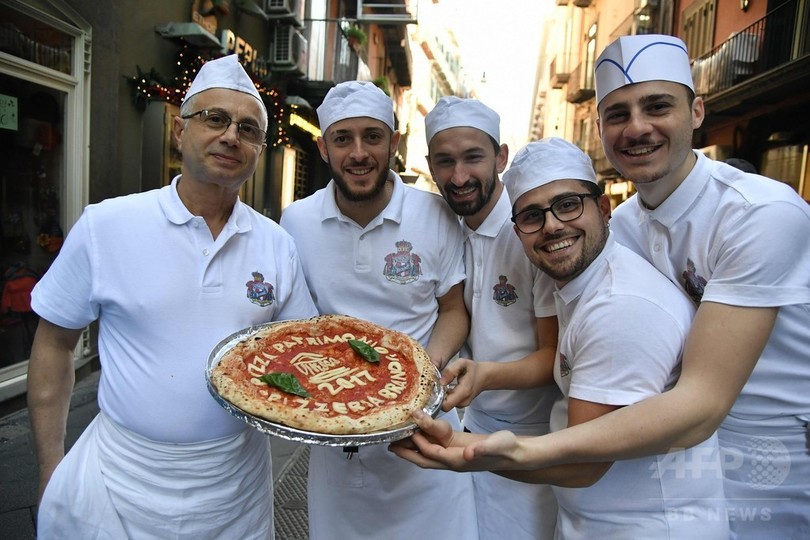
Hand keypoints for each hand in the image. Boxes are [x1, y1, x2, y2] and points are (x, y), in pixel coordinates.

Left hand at [389, 410, 523, 471]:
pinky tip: (418, 431)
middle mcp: (453, 461)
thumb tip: (468, 453)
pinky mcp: (455, 449)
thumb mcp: (498, 444)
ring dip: (412, 448)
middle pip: (424, 460)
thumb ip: (484, 449)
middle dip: (406, 453)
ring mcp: (453, 456)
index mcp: (460, 460)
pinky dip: (423, 442)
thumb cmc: (507, 448)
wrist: (514, 453)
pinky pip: (434, 448)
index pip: (433, 453)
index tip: (410, 428)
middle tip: (389, 443)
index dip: (421, 442)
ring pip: (427, 455)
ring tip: (397, 437)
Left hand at [440, 358, 483, 410]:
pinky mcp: (462, 404)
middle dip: (438, 397)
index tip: (436, 388)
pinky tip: (447, 388)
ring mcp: (463, 404)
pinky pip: (450, 403)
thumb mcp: (462, 363)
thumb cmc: (473, 368)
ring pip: (447, 405)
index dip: (437, 398)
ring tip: (444, 386)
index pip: (445, 405)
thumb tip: (441, 382)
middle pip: (444, 406)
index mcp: (463, 392)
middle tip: (438, 386)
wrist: (485, 376)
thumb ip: (451, 371)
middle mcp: (463, 401)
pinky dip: (447, 397)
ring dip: (443, 397)